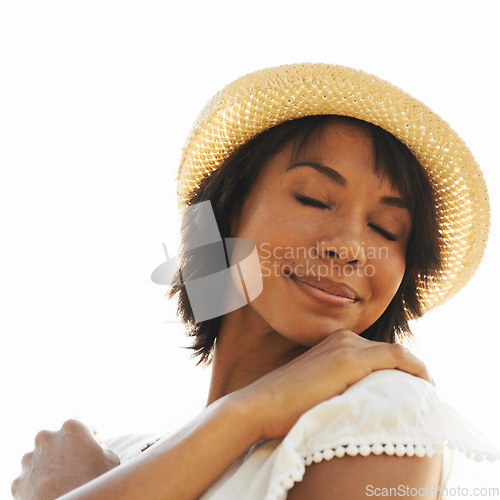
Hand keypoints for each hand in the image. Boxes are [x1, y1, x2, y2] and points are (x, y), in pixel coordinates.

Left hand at [11, 419, 119, 499]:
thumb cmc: (95, 482)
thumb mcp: (111, 457)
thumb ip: (98, 446)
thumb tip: (93, 447)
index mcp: (72, 427)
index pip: (82, 421)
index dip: (90, 434)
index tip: (94, 446)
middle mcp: (47, 437)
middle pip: (58, 438)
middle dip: (67, 448)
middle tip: (79, 465)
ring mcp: (30, 459)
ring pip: (41, 457)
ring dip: (50, 465)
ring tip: (64, 481)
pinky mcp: (19, 481)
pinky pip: (30, 478)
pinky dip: (38, 483)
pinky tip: (52, 492)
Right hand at [233, 329, 432, 440]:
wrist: (261, 404)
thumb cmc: (286, 402)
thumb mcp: (318, 385)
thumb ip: (338, 380)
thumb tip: (359, 394)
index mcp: (335, 342)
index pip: (378, 351)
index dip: (400, 368)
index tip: (411, 387)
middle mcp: (343, 338)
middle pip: (389, 352)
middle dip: (410, 370)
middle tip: (422, 393)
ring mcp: (346, 346)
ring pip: (396, 353)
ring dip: (415, 371)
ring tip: (426, 393)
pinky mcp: (350, 360)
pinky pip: (397, 357)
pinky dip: (416, 368)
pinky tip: (426, 385)